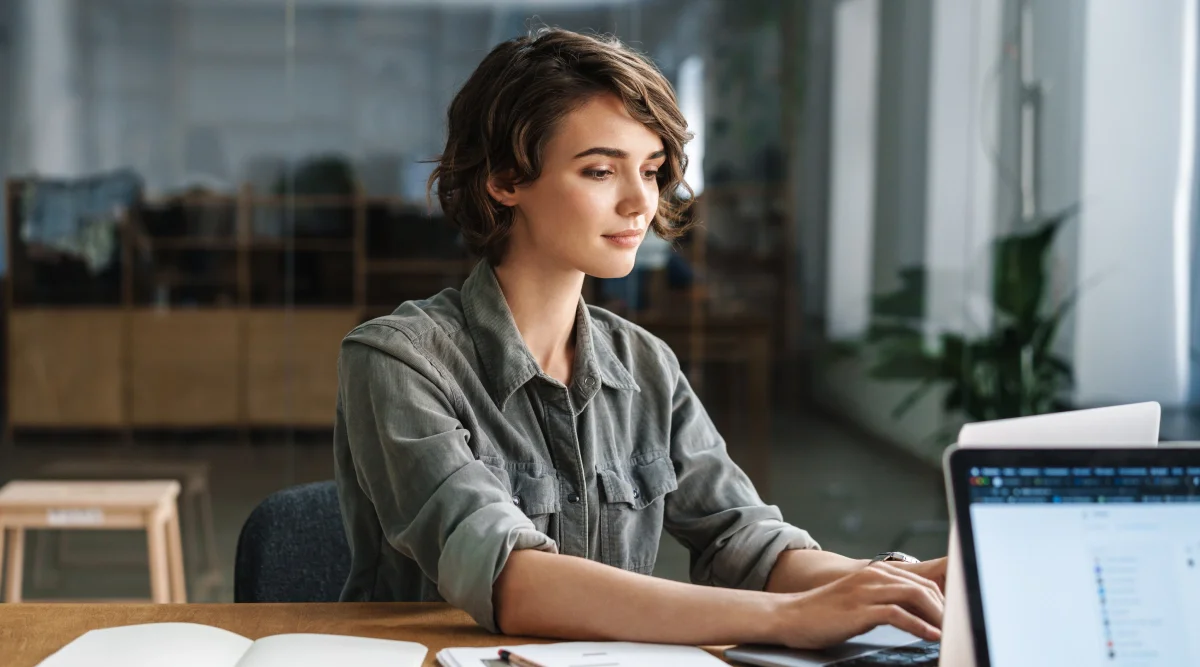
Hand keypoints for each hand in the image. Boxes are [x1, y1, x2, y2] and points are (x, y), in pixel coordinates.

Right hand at [768, 562, 944, 648]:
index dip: (943, 600)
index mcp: (876, 572)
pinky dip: (919, 627)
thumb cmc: (823, 612)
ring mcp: (866, 591)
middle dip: (946, 608)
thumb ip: (884, 600)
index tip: (955, 618)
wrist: (790, 615)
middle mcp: (874, 576)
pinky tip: (931, 637)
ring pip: (915, 597)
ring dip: (938, 617)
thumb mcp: (858, 600)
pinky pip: (898, 615)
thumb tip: (915, 615)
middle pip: (924, 587)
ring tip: (951, 633)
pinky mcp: (860, 610)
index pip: (922, 582)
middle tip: (958, 627)